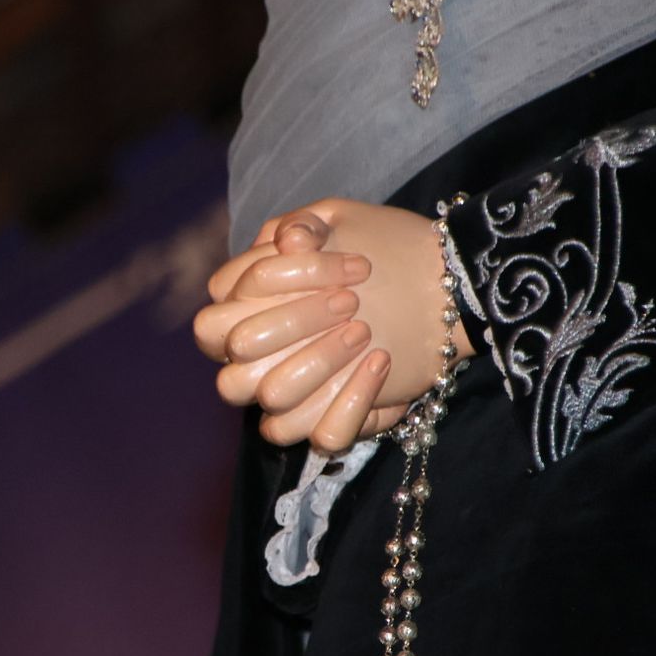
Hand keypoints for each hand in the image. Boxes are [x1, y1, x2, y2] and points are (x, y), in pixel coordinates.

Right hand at [192, 221, 391, 450]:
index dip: (269, 281)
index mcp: (244, 312)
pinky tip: (382, 363)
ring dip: (321, 360)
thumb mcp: (341, 221)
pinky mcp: (329, 422)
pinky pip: (323, 433)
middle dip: (293, 320)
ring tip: (366, 330)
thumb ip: (304, 224)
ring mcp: (292, 396)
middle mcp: (259, 359)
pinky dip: (352, 401)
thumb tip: (287, 238)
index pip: (219, 309)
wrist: (436, 287)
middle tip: (351, 301)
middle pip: (239, 351)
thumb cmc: (374, 249)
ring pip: (275, 396)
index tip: (338, 264)